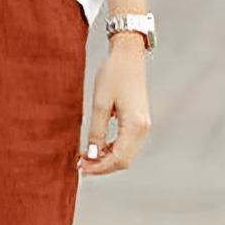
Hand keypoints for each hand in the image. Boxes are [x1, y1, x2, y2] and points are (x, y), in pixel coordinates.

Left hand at [79, 32, 150, 176]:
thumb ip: (96, 131)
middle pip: (124, 160)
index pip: (119, 158)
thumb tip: (92, 154)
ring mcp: (143, 125)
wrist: (128, 56)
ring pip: (125, 154)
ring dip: (106, 159)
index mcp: (135, 125)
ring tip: (86, 157)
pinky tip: (97, 148)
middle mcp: (143, 128)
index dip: (100, 167)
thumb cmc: (114, 74)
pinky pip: (126, 143)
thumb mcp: (100, 104)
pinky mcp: (139, 121)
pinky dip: (112, 149)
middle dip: (102, 166)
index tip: (82, 168)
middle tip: (81, 165)